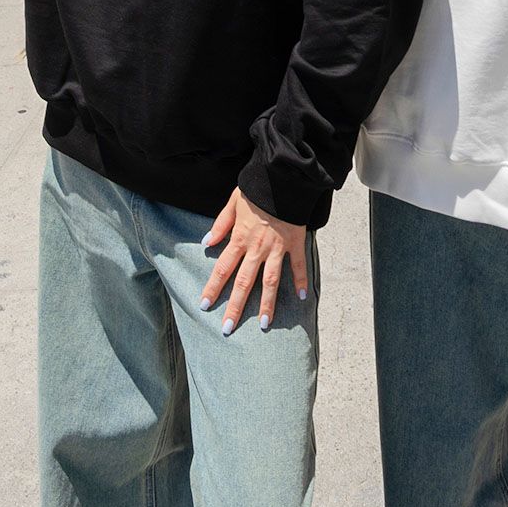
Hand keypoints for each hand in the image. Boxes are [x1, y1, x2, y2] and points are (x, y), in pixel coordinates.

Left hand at [200, 187, 308, 334]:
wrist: (282, 177)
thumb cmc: (257, 188)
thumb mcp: (233, 202)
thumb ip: (221, 224)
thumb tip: (207, 242)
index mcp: (240, 238)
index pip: (222, 269)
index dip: (213, 288)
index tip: (205, 305)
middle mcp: (257, 247)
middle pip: (244, 282)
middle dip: (235, 307)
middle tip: (227, 329)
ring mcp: (277, 247)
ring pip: (271, 280)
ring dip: (267, 303)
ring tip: (264, 324)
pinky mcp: (294, 242)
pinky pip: (298, 265)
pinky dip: (300, 281)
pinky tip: (302, 297)